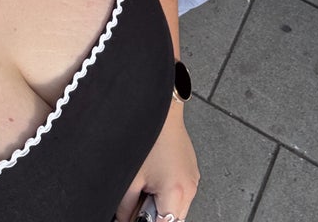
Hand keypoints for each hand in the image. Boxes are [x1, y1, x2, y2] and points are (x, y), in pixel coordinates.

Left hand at [114, 103, 198, 221]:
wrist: (161, 108)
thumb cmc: (147, 134)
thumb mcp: (130, 176)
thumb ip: (126, 206)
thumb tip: (123, 219)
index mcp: (176, 192)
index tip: (133, 218)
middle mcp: (190, 188)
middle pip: (173, 220)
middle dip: (154, 217)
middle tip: (138, 201)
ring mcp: (193, 179)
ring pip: (178, 208)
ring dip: (162, 206)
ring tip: (146, 185)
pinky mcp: (191, 170)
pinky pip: (181, 192)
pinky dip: (168, 193)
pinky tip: (154, 177)